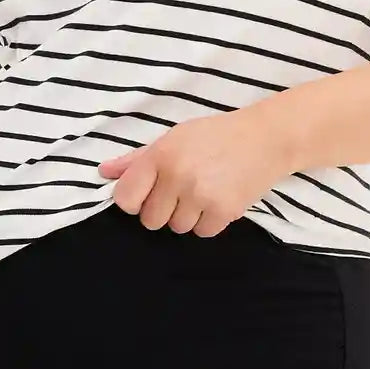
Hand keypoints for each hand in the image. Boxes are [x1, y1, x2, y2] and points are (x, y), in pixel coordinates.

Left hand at [97, 105, 290, 236]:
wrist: (265, 138)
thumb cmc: (215, 135)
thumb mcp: (173, 138)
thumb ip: (137, 159)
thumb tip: (104, 172)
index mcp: (160, 156)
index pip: (126, 199)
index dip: (135, 200)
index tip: (148, 193)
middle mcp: (177, 176)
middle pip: (150, 220)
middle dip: (163, 209)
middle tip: (181, 190)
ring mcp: (201, 196)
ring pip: (177, 228)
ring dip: (187, 216)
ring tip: (203, 191)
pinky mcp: (224, 212)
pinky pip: (202, 233)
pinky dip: (208, 221)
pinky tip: (217, 199)